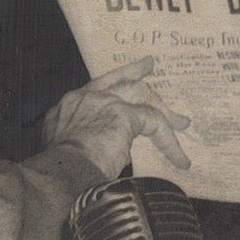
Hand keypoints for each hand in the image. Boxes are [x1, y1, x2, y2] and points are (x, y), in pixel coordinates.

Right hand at [42, 56, 191, 178]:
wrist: (59, 172)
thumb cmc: (59, 170)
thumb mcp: (64, 148)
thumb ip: (84, 141)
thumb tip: (108, 150)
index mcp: (68, 107)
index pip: (94, 89)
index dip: (110, 84)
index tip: (119, 83)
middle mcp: (85, 98)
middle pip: (117, 80)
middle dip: (135, 72)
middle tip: (148, 66)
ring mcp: (105, 103)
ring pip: (140, 93)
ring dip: (162, 109)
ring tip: (180, 121)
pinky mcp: (124, 115)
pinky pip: (154, 123)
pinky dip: (169, 142)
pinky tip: (180, 159)